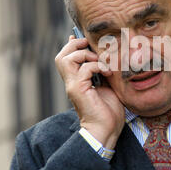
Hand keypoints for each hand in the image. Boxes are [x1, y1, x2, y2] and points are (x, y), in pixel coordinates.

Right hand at [55, 35, 124, 149]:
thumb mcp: (106, 85)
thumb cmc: (109, 111)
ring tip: (100, 62)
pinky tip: (108, 73)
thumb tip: (103, 58)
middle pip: (61, 56)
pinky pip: (83, 69)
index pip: (66, 57)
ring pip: (66, 59)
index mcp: (76, 80)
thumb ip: (101, 71)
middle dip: (76, 46)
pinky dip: (96, 66)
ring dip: (85, 55)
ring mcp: (73, 86)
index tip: (86, 40)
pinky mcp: (78, 90)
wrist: (107, 129)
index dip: (73, 45)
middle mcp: (71, 82)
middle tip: (93, 49)